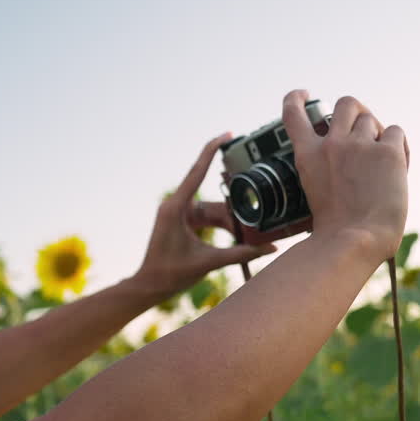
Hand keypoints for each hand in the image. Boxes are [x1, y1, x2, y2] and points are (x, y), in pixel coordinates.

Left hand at [128, 133, 278, 301]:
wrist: (149, 286)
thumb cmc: (171, 274)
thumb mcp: (210, 262)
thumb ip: (241, 254)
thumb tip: (270, 249)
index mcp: (177, 207)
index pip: (197, 171)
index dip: (212, 150)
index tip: (226, 134)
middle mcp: (175, 205)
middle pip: (213, 201)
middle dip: (232, 215)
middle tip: (249, 229)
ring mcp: (177, 213)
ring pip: (211, 210)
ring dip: (227, 223)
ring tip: (240, 239)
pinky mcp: (180, 222)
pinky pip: (205, 218)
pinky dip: (219, 226)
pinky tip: (232, 236)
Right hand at [282, 90, 409, 263]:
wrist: (356, 238)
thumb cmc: (336, 228)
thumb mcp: (316, 192)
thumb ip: (326, 168)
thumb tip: (350, 159)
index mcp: (308, 156)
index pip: (294, 114)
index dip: (296, 98)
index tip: (303, 94)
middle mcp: (331, 144)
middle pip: (346, 103)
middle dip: (356, 112)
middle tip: (363, 130)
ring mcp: (359, 146)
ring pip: (371, 117)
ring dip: (376, 132)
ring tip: (381, 158)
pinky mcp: (387, 152)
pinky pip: (396, 132)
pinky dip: (398, 145)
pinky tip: (398, 165)